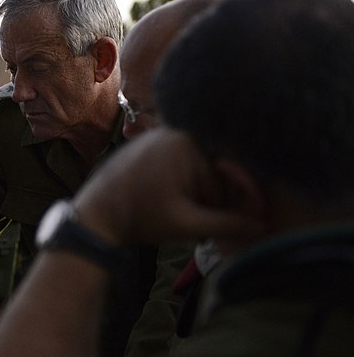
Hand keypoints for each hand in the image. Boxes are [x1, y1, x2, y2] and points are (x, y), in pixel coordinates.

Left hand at [75, 128, 263, 246]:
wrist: (94, 213)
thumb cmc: (139, 217)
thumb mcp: (186, 224)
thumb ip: (228, 224)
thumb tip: (263, 227)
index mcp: (189, 141)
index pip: (227, 177)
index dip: (219, 206)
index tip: (201, 220)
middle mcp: (177, 129)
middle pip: (212, 170)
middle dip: (205, 198)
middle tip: (184, 218)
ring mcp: (161, 134)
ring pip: (197, 169)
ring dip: (192, 193)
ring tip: (170, 209)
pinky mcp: (150, 143)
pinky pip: (179, 164)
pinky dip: (178, 183)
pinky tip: (163, 198)